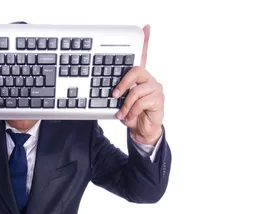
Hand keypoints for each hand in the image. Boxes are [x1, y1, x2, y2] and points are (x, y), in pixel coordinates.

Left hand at [112, 25, 163, 144]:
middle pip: (136, 71)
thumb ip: (119, 93)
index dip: (145, 42)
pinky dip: (131, 111)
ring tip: (122, 113)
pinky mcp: (158, 100)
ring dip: (125, 105)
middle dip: (122, 83)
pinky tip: (128, 117)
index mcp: (141, 78)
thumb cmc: (132, 114)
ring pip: (136, 91)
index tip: (146, 28)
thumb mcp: (121, 102)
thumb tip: (109, 90)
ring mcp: (155, 89)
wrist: (141, 131)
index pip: (143, 57)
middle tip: (114, 94)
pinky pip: (140, 102)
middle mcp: (150, 80)